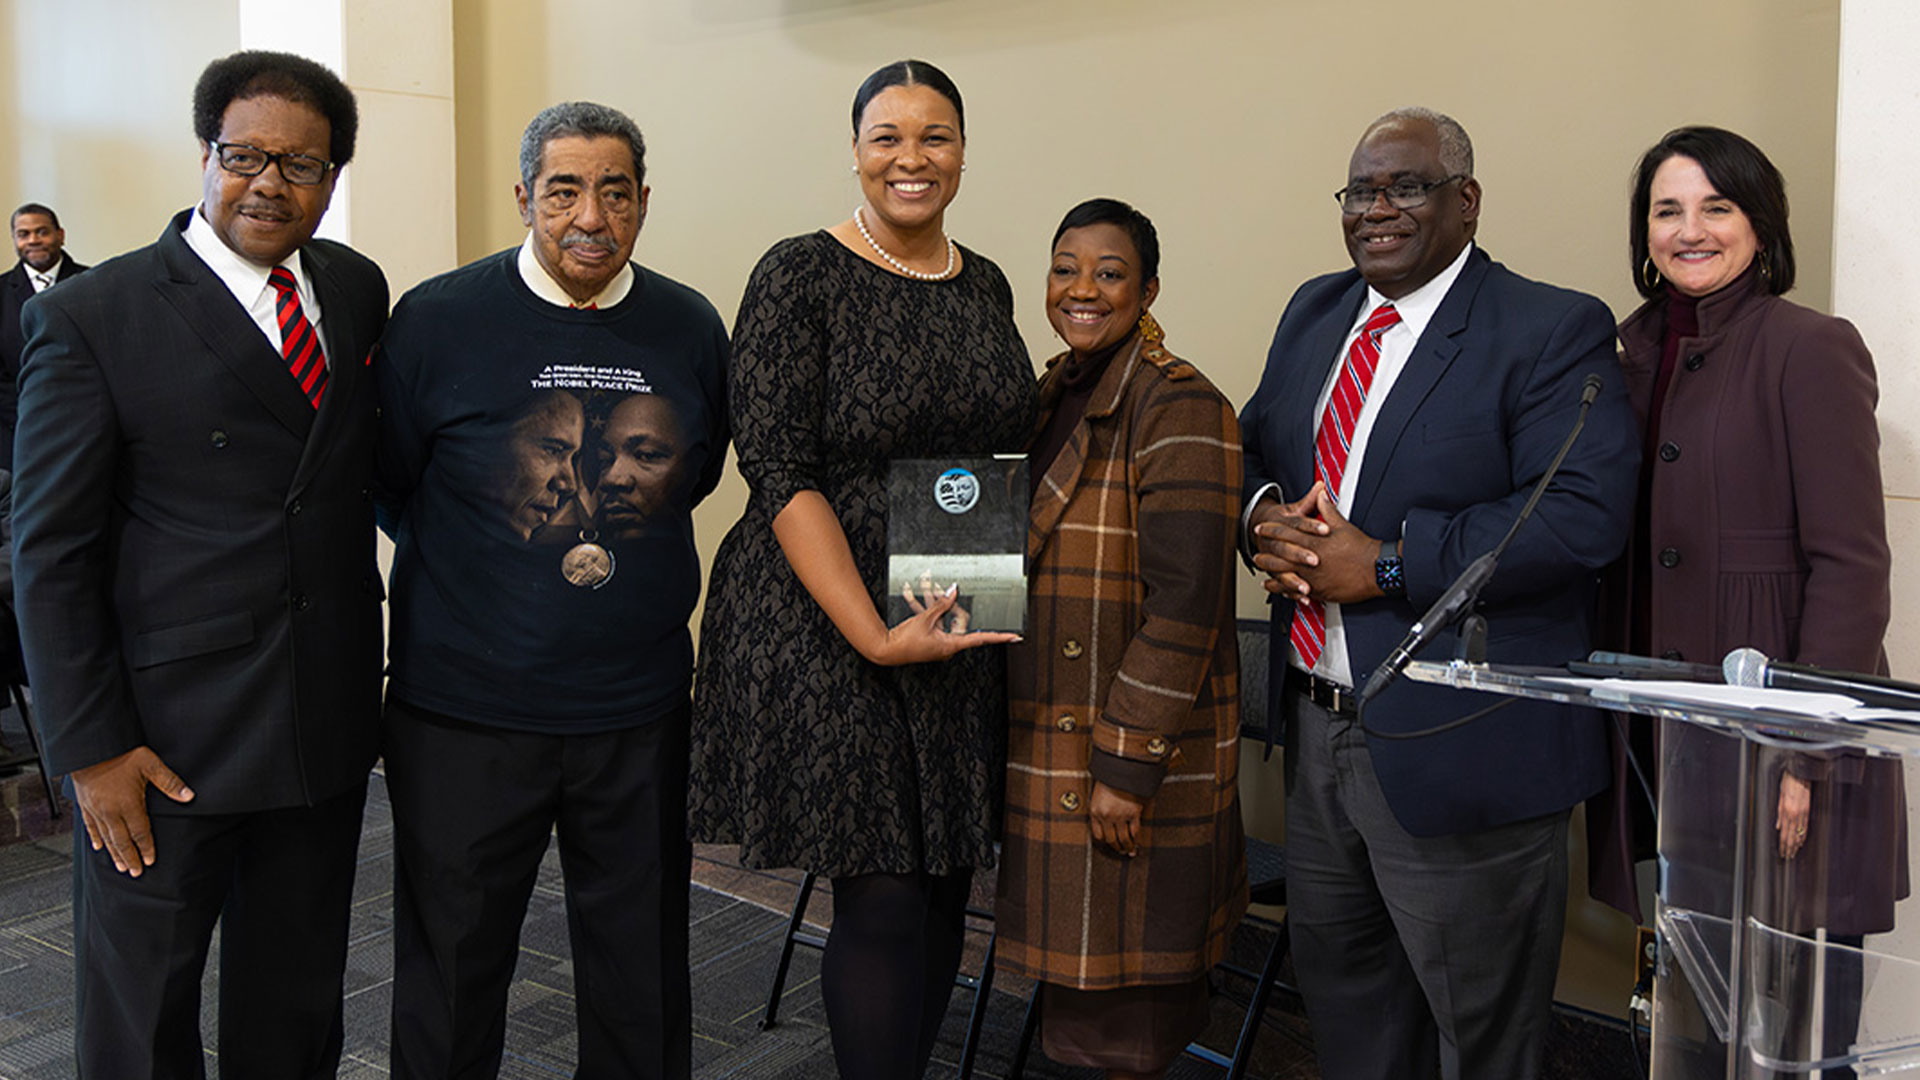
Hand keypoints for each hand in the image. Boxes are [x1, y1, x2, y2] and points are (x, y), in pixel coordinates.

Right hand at [71, 746, 194, 876]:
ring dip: (114, 853)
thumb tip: (189, 796)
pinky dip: (96, 838)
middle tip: (135, 873)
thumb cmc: (121, 754)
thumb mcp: (150, 764)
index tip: (150, 861)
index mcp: (128, 804)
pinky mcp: (85, 805)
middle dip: (130, 858)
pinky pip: (90, 826)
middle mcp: (111, 811)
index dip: (146, 848)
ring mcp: (96, 810)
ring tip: (120, 866)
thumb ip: (169, 782)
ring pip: (106, 837)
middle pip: (122, 841)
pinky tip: (98, 847)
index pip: (140, 832)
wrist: (91, 748)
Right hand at [870, 578, 1018, 665]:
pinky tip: (917, 596)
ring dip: (935, 604)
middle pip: (958, 621)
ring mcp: (939, 644)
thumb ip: (941, 604)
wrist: (886, 649)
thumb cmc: (905, 641)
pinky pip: (934, 622)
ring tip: (925, 587)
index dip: (999, 636)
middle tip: (936, 589)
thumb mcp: (925, 619)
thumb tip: (954, 591)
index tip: (1015, 636)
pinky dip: (928, 611)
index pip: (981, 638)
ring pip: (943, 619)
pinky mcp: (930, 640)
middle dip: (950, 605)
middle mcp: (948, 647)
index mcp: (951, 645)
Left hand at [1088, 781, 1146, 856]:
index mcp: (1095, 811)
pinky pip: (1135, 831)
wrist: (1122, 770)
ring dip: (1127, 847)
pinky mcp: (1133, 813)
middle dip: (1116, 848)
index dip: (1104, 841)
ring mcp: (1120, 815)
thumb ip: (1100, 811)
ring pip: (1123, 839)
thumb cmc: (1109, 782)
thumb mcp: (1098, 796)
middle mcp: (1106, 816)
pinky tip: (1137, 843)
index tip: (1108, 843)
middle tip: (1120, 852)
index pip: (1098, 835)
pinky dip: (1136, 840)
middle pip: (1111, 839)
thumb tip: (1106, 827)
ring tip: (1129, 851)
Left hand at [1265, 484, 1385, 604]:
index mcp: (1315, 541)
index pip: (1286, 533)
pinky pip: (1296, 590)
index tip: (1260, 528)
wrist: (1377, 569)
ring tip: (1262, 570)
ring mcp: (1314, 577)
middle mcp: (1311, 559)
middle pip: (1281, 555)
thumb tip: (1320, 493)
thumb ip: (1327, 509)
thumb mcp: (1343, 525)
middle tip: (1255, 553)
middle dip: (1266, 553)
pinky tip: (1275, 587)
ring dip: (1271, 571)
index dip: (1271, 530)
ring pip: (1285, 574)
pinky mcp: (1320, 591)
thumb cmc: (1362, 548)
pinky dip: (1283, 589)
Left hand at [1777, 773, 1811, 859]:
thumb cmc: (1787, 784)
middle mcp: (1795, 815)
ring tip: (1794, 852)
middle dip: (1789, 848)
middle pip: (1791, 836)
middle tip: (1788, 857)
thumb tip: (1778, 827)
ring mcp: (1802, 814)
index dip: (1783, 845)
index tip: (1782, 852)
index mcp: (1786, 812)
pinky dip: (1803, 835)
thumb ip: (1779, 814)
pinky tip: (1802, 841)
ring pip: (1799, 833)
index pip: (1783, 834)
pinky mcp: (1808, 811)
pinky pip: (1805, 826)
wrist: (1799, 775)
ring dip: (1796, 844)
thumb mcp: (1779, 798)